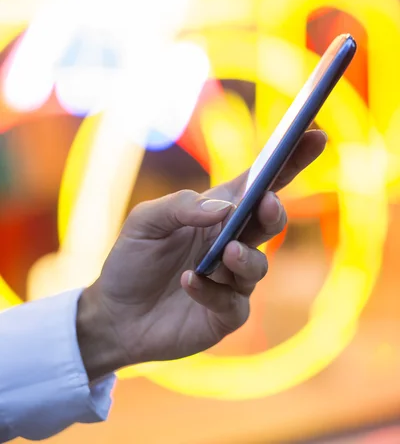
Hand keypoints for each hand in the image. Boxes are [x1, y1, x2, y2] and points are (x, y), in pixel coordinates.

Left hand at [77, 130, 326, 380]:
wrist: (113, 314)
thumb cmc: (131, 260)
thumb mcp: (145, 221)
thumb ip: (180, 207)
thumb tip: (224, 208)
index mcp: (217, 212)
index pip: (259, 182)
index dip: (289, 159)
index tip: (314, 134)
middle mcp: (232, 242)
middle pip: (270, 221)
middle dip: (274, 211)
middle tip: (265, 204)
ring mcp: (231, 280)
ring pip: (258, 266)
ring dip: (246, 258)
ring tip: (226, 252)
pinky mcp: (225, 315)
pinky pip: (233, 304)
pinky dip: (212, 292)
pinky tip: (189, 282)